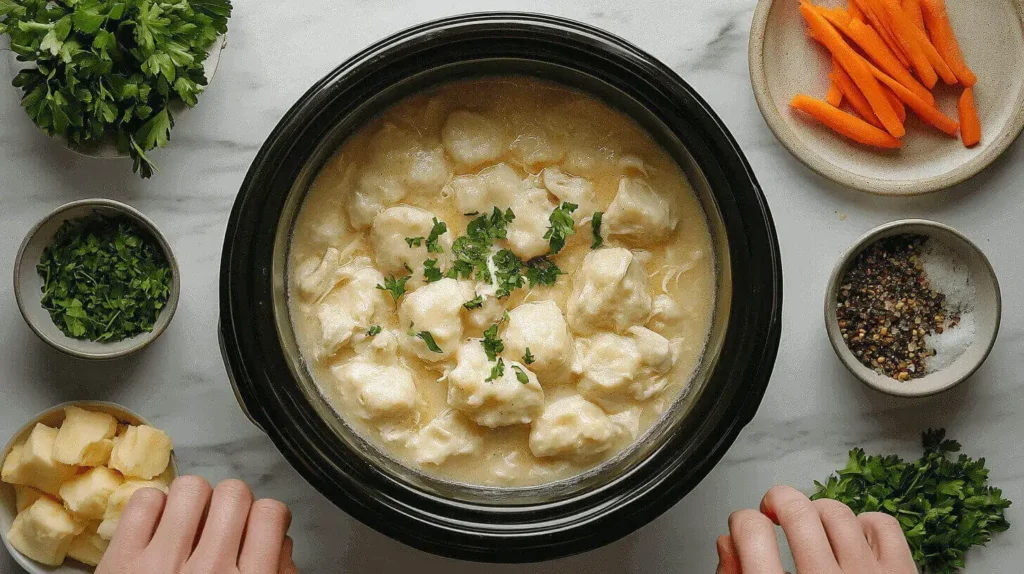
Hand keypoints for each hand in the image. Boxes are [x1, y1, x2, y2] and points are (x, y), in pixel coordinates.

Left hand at [97, 476, 296, 573]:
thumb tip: (278, 544)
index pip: (271, 514)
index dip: (264, 517)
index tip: (254, 527)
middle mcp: (211, 571)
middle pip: (235, 493)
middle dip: (231, 506)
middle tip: (219, 526)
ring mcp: (161, 564)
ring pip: (192, 488)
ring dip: (193, 503)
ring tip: (186, 525)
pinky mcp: (120, 561)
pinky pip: (145, 501)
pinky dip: (152, 509)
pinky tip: (156, 531)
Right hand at [717, 486, 915, 573]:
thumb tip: (728, 543)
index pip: (750, 529)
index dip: (741, 522)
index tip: (746, 529)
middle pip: (794, 508)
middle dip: (776, 503)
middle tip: (773, 514)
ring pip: (835, 511)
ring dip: (817, 514)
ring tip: (813, 532)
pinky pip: (880, 523)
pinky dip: (864, 527)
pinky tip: (852, 543)